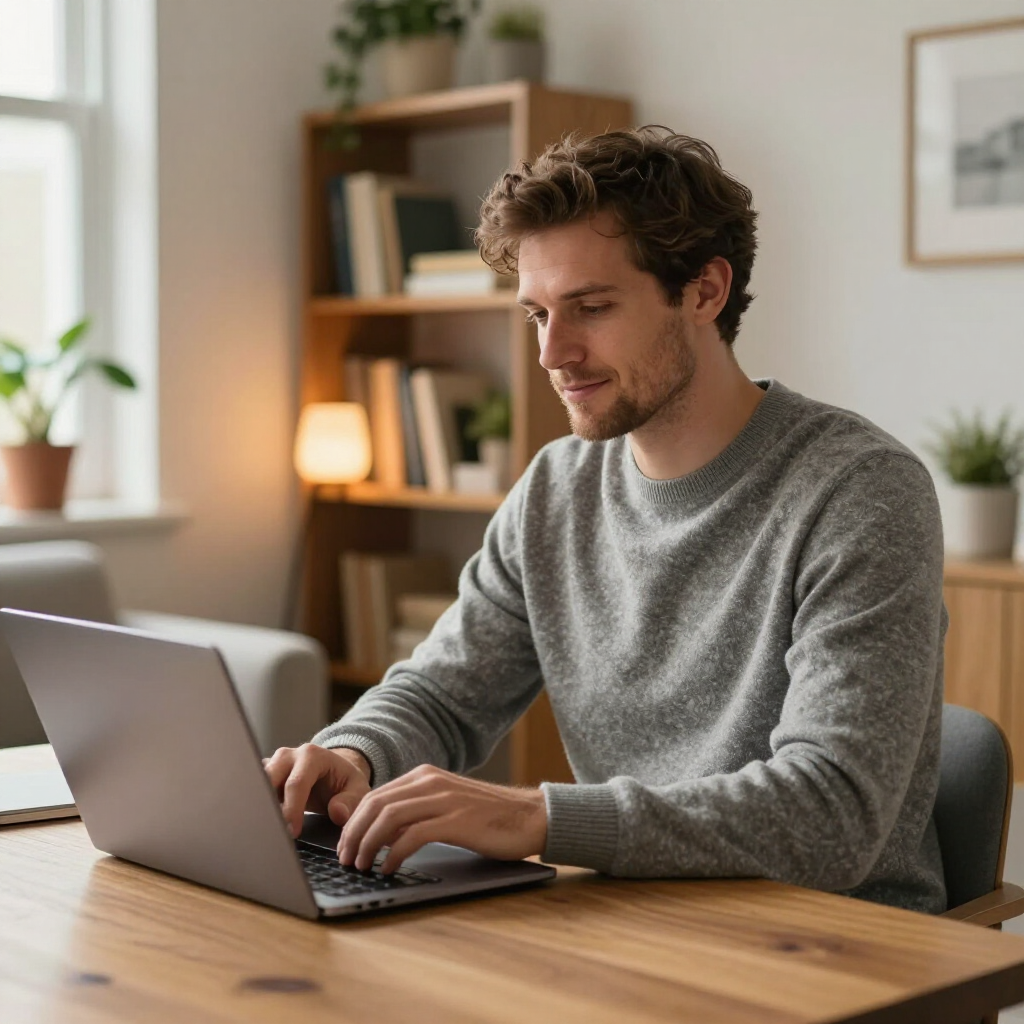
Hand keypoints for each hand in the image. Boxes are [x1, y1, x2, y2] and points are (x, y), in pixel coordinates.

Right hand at [263, 743, 371, 838]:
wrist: (333, 772)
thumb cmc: (344, 782)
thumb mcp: (357, 789)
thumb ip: (350, 801)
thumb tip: (337, 813)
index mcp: (312, 755)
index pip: (296, 784)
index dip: (292, 810)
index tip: (292, 832)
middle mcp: (289, 755)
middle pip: (269, 780)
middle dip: (269, 807)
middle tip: (273, 833)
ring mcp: (273, 763)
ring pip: (257, 784)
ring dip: (258, 807)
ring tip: (264, 830)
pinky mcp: (264, 774)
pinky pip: (253, 788)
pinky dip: (254, 804)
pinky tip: (257, 822)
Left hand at [338, 765, 547, 874]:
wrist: (531, 816)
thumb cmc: (489, 817)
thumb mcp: (446, 805)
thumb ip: (416, 811)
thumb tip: (381, 833)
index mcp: (425, 775)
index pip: (375, 795)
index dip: (353, 822)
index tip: (344, 845)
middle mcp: (431, 781)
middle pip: (375, 805)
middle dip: (353, 834)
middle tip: (345, 859)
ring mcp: (444, 799)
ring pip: (388, 818)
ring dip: (367, 844)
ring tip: (361, 866)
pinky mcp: (456, 821)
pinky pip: (412, 836)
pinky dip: (393, 854)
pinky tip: (388, 868)